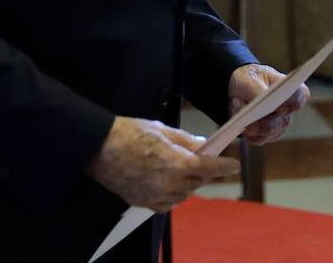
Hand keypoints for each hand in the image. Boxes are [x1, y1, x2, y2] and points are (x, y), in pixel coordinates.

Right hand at [86, 116, 238, 210]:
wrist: (98, 147)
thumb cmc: (130, 132)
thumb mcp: (163, 130)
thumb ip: (186, 141)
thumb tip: (202, 145)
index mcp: (177, 163)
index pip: (209, 167)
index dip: (224, 166)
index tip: (234, 165)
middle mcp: (169, 184)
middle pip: (196, 182)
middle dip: (203, 171)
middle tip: (203, 160)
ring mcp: (155, 195)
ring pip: (182, 195)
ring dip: (188, 184)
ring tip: (184, 170)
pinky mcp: (142, 202)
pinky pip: (166, 203)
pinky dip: (172, 195)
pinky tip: (169, 183)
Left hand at [228, 63, 309, 144]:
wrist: (238, 89)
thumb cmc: (250, 79)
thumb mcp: (251, 80)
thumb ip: (258, 90)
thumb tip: (260, 102)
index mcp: (290, 88)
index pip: (301, 95)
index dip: (294, 103)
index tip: (279, 108)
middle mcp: (288, 108)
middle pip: (284, 121)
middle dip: (265, 124)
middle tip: (248, 123)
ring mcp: (279, 123)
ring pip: (270, 133)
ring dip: (252, 125)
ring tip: (238, 112)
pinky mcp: (267, 134)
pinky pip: (259, 139)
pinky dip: (247, 133)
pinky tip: (239, 125)